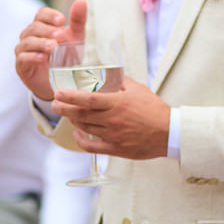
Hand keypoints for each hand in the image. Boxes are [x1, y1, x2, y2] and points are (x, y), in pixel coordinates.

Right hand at [15, 0, 85, 99]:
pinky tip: (43, 58)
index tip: (62, 20)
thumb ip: (78, 20)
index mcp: (42, 26)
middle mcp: (29, 36)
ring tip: (53, 47)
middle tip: (60, 35)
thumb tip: (82, 1)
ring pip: (27, 42)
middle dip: (47, 30)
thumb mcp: (75, 38)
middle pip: (34, 27)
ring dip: (41, 43)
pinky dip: (33, 56)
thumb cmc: (65, 56)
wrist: (60, 81)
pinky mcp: (21, 66)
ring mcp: (23, 50)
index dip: (50, 15)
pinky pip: (23, 58)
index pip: (40, 14)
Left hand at [53, 77, 169, 158]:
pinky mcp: (115, 148)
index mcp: (118, 103)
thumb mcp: (140, 90)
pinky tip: (77, 134)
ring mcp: (113, 135)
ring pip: (85, 128)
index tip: (58, 93)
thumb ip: (122, 81)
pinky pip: (92, 146)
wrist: (168, 132)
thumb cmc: (155, 110)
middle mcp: (112, 120)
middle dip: (64, 108)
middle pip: (81, 114)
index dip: (70, 96)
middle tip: (54, 103)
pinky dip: (81, 140)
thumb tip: (111, 75)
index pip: (88, 99)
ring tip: (66, 114)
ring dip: (72, 120)